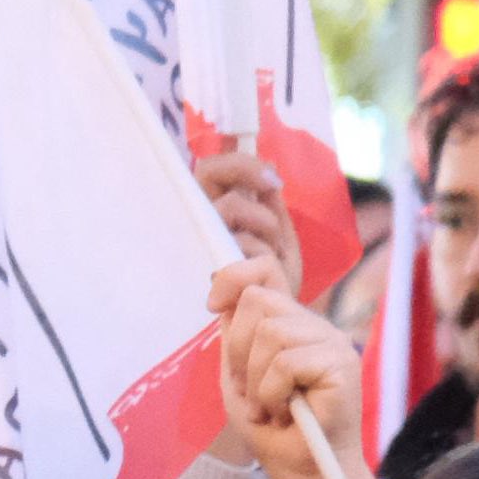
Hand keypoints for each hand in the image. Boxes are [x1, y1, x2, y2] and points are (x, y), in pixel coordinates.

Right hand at [195, 145, 302, 298]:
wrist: (275, 319)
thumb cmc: (273, 281)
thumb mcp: (278, 233)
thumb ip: (268, 204)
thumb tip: (266, 171)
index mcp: (217, 209)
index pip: (213, 169)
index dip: (238, 159)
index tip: (273, 178)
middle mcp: (202, 222)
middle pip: (208, 171)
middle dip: (246, 171)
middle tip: (273, 188)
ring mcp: (200, 241)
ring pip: (227, 205)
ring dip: (262, 221)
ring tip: (274, 249)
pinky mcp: (205, 263)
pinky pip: (236, 238)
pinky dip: (261, 248)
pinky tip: (266, 267)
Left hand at [208, 256, 363, 478]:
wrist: (300, 468)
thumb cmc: (271, 426)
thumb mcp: (239, 375)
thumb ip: (234, 335)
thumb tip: (220, 292)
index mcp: (288, 323)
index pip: (265, 270)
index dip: (234, 276)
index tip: (210, 305)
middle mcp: (312, 325)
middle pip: (257, 300)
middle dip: (238, 349)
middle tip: (250, 389)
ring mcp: (331, 342)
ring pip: (269, 332)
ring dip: (256, 380)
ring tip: (271, 405)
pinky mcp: (341, 364)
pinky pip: (286, 363)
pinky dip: (272, 394)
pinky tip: (285, 412)